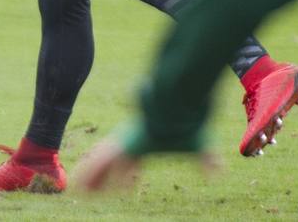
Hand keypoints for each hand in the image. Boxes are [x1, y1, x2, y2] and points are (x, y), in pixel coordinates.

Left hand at [77, 136, 219, 192]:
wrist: (177, 108)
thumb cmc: (187, 126)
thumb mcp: (200, 147)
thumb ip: (207, 161)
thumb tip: (219, 173)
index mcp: (146, 144)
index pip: (133, 164)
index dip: (128, 177)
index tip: (126, 188)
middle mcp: (131, 142)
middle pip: (112, 164)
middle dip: (101, 177)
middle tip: (90, 190)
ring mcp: (123, 143)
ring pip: (101, 164)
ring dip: (91, 177)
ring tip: (77, 189)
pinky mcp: (120, 145)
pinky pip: (99, 164)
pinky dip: (88, 175)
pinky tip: (78, 184)